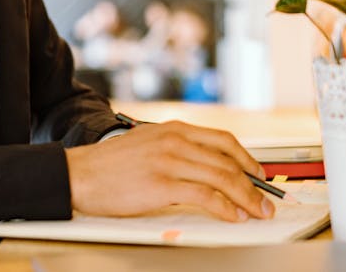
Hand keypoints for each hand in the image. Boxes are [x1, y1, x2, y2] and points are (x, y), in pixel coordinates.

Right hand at [65, 120, 275, 221]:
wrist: (79, 172)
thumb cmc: (110, 164)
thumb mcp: (148, 144)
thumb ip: (177, 149)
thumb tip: (205, 167)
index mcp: (174, 129)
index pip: (223, 139)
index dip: (247, 158)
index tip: (259, 173)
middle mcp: (176, 140)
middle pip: (228, 160)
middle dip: (253, 183)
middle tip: (266, 200)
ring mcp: (169, 161)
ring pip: (222, 178)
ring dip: (246, 198)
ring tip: (257, 212)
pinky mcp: (162, 184)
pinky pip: (205, 196)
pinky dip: (225, 207)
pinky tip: (233, 216)